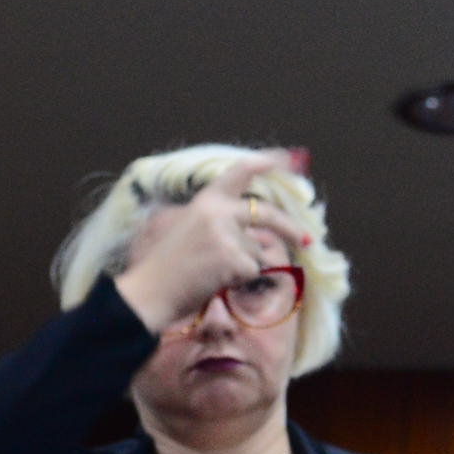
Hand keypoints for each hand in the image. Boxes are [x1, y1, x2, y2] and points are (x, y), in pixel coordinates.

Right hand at [110, 151, 313, 336]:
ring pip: (257, 250)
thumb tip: (253, 234)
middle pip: (265, 213)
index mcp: (205, 202)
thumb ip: (216, 223)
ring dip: (244, 265)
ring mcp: (226, 234)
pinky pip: (252, 271)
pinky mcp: (233, 258)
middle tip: (307, 239)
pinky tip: (214, 282)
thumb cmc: (162, 269)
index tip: (286, 159)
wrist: (147, 294)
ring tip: (212, 274)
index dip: (265, 162)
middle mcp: (218, 212)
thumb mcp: (185, 231)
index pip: (239, 173)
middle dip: (290, 227)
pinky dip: (238, 280)